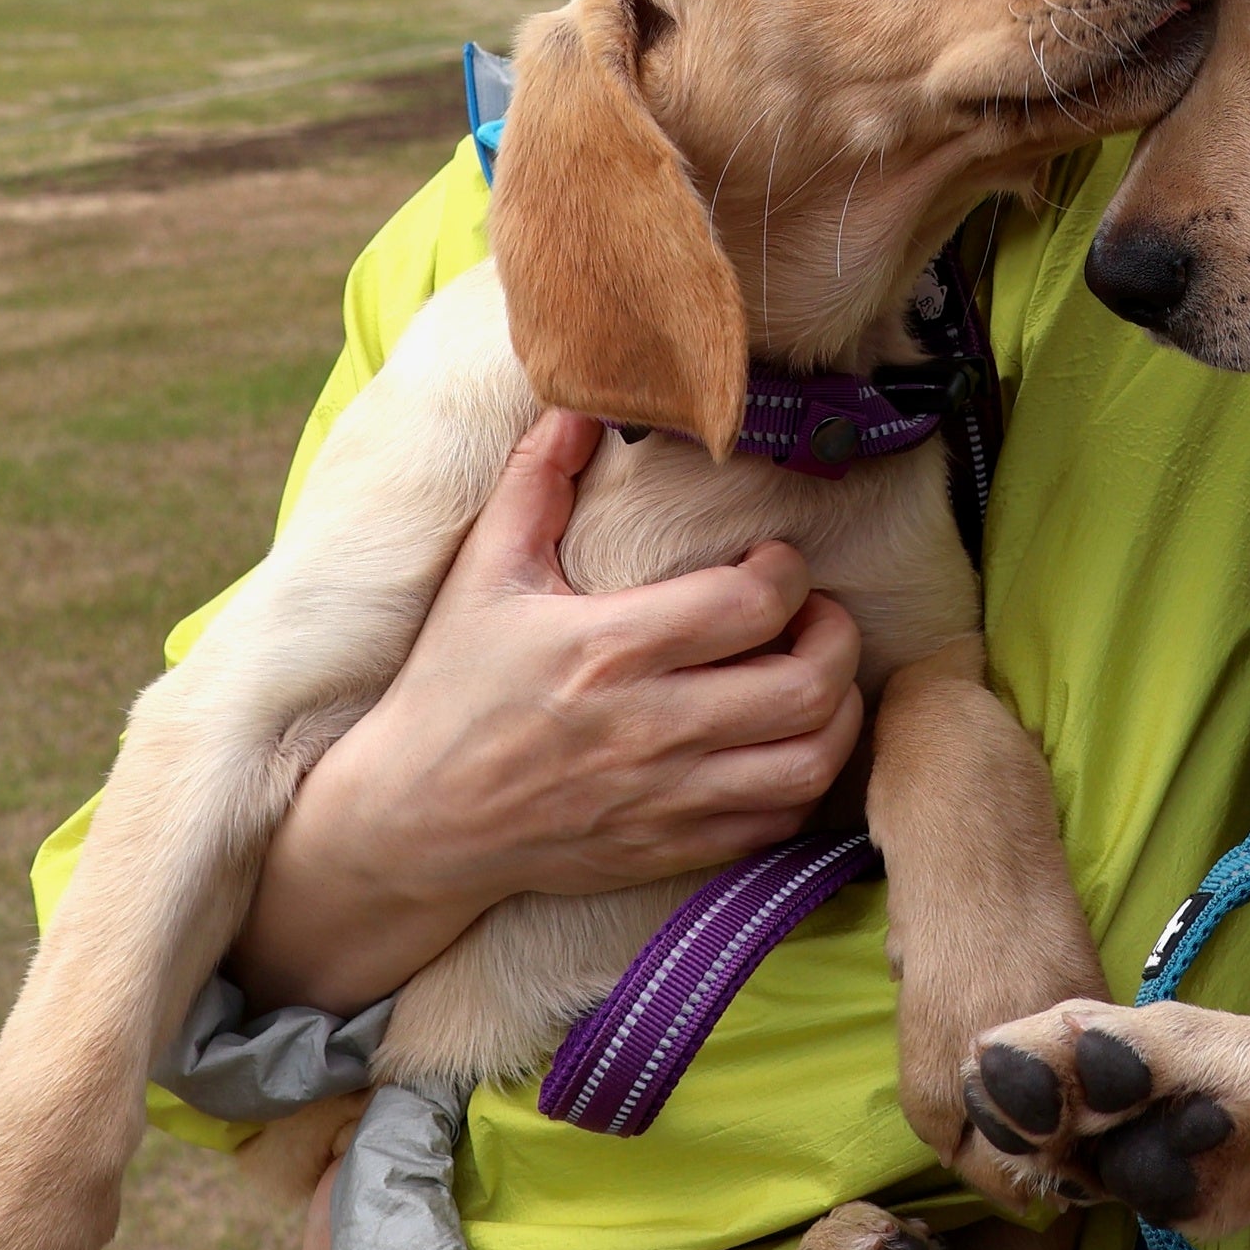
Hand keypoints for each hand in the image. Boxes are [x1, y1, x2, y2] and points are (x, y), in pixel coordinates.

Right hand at [226, 409, 866, 1013]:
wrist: (412, 818)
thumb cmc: (451, 687)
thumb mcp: (484, 574)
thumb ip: (537, 481)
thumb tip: (579, 401)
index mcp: (607, 649)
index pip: (751, 604)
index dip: (789, 573)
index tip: (775, 561)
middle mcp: (648, 728)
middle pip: (805, 687)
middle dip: (835, 637)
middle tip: (816, 616)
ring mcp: (665, 797)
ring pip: (810, 762)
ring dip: (837, 712)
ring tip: (815, 677)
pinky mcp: (671, 848)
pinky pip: (780, 821)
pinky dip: (806, 779)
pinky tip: (785, 742)